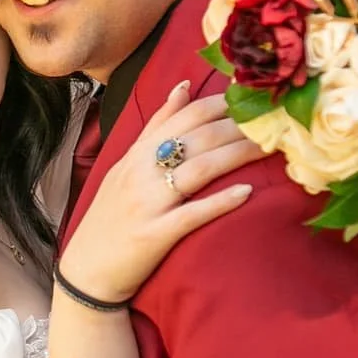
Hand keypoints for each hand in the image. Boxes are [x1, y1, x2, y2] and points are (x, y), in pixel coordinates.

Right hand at [63, 81, 259, 303]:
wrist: (87, 270)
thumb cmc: (111, 217)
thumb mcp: (126, 165)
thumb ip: (155, 128)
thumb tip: (183, 88)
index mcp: (136, 154)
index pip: (182, 116)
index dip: (219, 104)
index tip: (248, 98)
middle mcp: (140, 172)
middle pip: (196, 138)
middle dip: (237, 126)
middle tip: (270, 121)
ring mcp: (148, 203)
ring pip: (199, 169)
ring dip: (237, 155)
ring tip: (268, 148)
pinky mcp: (155, 234)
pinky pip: (193, 213)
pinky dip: (221, 202)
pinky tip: (247, 193)